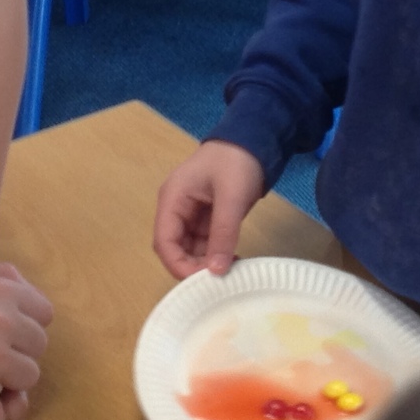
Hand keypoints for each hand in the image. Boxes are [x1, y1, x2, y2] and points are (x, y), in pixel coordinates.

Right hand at [153, 141, 266, 277]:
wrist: (255, 138)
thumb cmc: (237, 161)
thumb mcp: (232, 198)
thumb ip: (223, 234)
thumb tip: (216, 270)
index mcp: (172, 199)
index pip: (164, 241)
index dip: (178, 265)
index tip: (201, 282)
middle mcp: (177, 208)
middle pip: (174, 248)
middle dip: (193, 266)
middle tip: (219, 279)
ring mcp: (192, 213)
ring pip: (190, 248)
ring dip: (205, 262)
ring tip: (230, 271)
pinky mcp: (207, 217)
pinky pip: (205, 242)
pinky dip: (215, 253)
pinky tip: (232, 260)